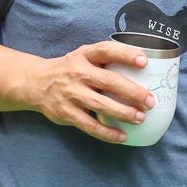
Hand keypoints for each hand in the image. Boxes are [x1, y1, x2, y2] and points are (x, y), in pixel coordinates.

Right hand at [31, 40, 154, 142]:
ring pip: (100, 105)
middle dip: (132, 92)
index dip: (126, 55)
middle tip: (150, 101)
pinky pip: (90, 126)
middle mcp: (77, 73)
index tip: (144, 61)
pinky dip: (107, 132)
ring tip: (140, 118)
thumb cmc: (71, 69)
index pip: (106, 51)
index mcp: (84, 55)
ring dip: (123, 113)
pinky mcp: (65, 113)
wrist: (36, 83)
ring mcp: (70, 94)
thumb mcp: (84, 56)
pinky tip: (123, 136)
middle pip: (108, 81)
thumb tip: (145, 64)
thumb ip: (107, 59)